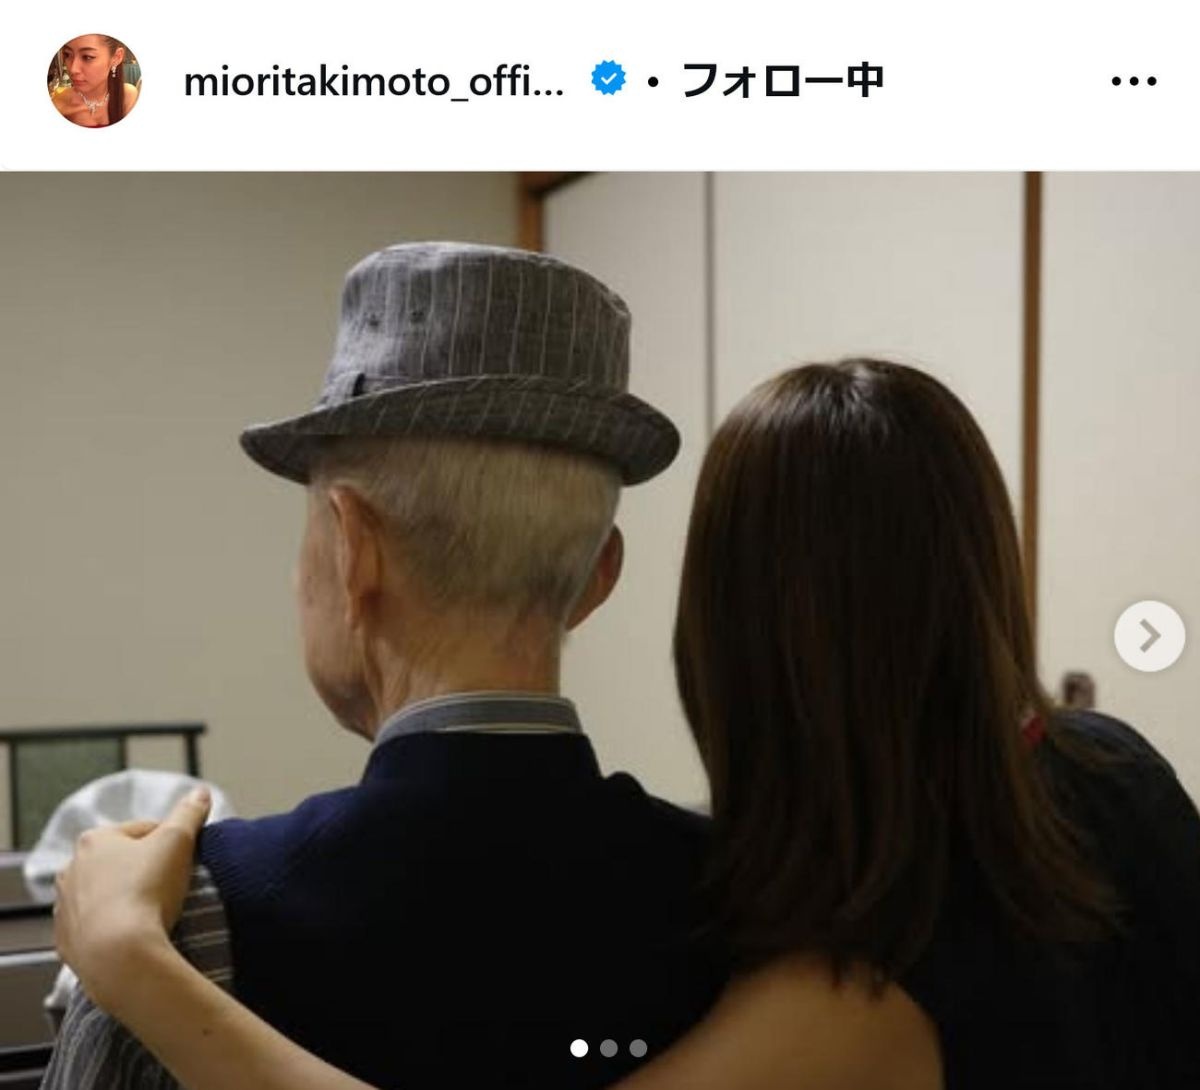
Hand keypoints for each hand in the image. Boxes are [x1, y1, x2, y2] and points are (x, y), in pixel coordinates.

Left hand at [53, 787, 211, 1010]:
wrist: (119, 954)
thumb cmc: (146, 891)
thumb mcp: (178, 841)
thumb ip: (189, 813)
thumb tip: (200, 793)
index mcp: (95, 839)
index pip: (143, 830)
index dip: (170, 842)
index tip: (185, 859)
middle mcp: (71, 869)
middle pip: (120, 862)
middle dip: (143, 869)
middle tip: (171, 885)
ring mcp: (65, 907)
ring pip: (104, 894)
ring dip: (125, 898)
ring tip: (153, 912)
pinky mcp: (66, 940)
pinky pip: (94, 927)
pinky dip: (111, 928)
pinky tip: (133, 935)